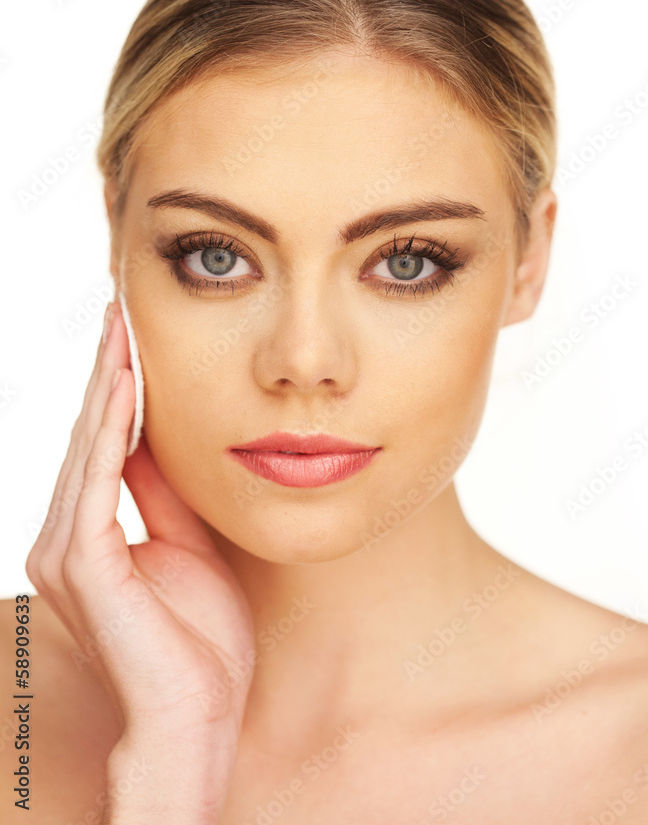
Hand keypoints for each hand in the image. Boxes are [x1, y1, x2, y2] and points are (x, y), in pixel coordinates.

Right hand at [26, 299, 255, 816]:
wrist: (198, 715)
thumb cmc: (200, 639)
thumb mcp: (191, 543)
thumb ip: (167, 492)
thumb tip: (159, 438)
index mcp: (91, 532)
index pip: (104, 444)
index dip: (118, 390)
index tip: (133, 337)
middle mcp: (66, 536)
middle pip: (90, 435)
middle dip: (107, 372)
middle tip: (120, 313)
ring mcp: (67, 551)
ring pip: (88, 448)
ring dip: (107, 387)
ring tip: (122, 333)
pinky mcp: (83, 563)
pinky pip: (97, 481)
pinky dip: (112, 431)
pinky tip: (127, 388)